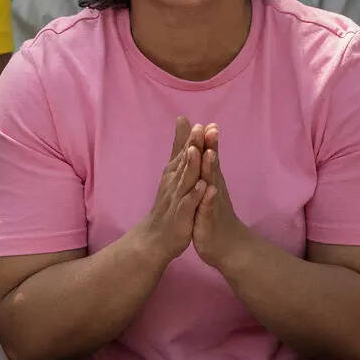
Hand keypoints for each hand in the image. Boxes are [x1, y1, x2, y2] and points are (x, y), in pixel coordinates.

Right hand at [136, 117, 207, 266]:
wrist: (156, 237)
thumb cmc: (169, 204)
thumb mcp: (173, 174)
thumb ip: (178, 148)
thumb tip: (183, 123)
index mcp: (175, 173)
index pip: (184, 152)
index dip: (191, 138)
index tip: (199, 122)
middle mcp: (174, 183)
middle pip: (185, 162)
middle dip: (192, 145)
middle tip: (198, 128)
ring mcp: (177, 199)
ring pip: (185, 180)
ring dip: (192, 166)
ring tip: (198, 151)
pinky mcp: (181, 216)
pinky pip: (188, 204)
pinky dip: (195, 195)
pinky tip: (203, 186)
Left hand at [193, 125, 252, 270]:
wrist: (228, 246)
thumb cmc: (215, 214)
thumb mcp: (209, 190)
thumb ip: (208, 170)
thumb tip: (207, 150)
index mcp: (211, 181)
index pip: (209, 158)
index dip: (207, 141)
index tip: (205, 121)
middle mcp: (215, 189)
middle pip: (212, 165)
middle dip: (211, 147)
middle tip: (210, 128)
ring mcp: (213, 204)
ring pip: (212, 184)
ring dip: (211, 169)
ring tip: (210, 153)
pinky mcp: (209, 220)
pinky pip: (209, 208)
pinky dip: (209, 198)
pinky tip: (209, 190)